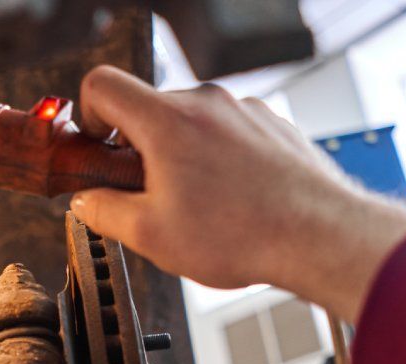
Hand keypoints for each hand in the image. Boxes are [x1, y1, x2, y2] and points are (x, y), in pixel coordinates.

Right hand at [70, 65, 405, 321]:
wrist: (318, 236)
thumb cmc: (243, 234)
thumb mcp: (150, 235)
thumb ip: (103, 212)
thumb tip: (87, 202)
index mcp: (167, 121)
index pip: (102, 85)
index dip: (88, 116)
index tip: (98, 147)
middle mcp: (205, 103)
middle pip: (147, 109)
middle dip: (137, 149)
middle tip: (145, 195)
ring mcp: (242, 110)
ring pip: (189, 123)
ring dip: (179, 157)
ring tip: (195, 205)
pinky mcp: (270, 123)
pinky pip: (226, 132)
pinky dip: (217, 159)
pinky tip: (229, 200)